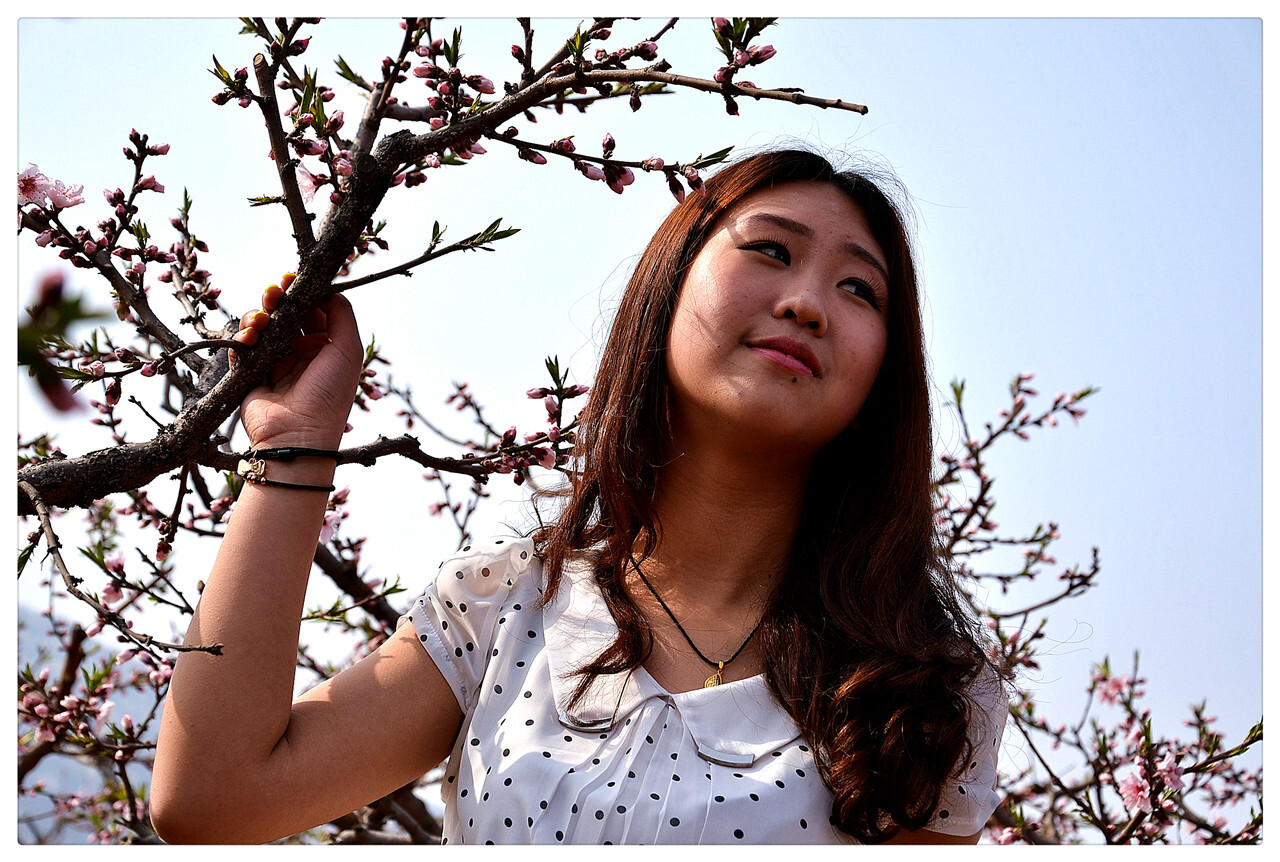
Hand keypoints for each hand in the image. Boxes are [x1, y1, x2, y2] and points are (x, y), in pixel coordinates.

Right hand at [233, 274, 364, 450]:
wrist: (297, 436)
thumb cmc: (329, 395)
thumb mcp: (348, 350)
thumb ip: (342, 313)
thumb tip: (328, 287)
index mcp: (327, 348)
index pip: (313, 310)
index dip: (302, 293)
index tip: (292, 279)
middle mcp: (301, 353)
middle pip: (285, 313)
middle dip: (278, 300)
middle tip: (274, 292)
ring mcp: (275, 363)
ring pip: (261, 325)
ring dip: (258, 316)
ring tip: (261, 321)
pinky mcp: (251, 373)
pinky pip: (242, 346)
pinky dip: (243, 337)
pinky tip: (250, 339)